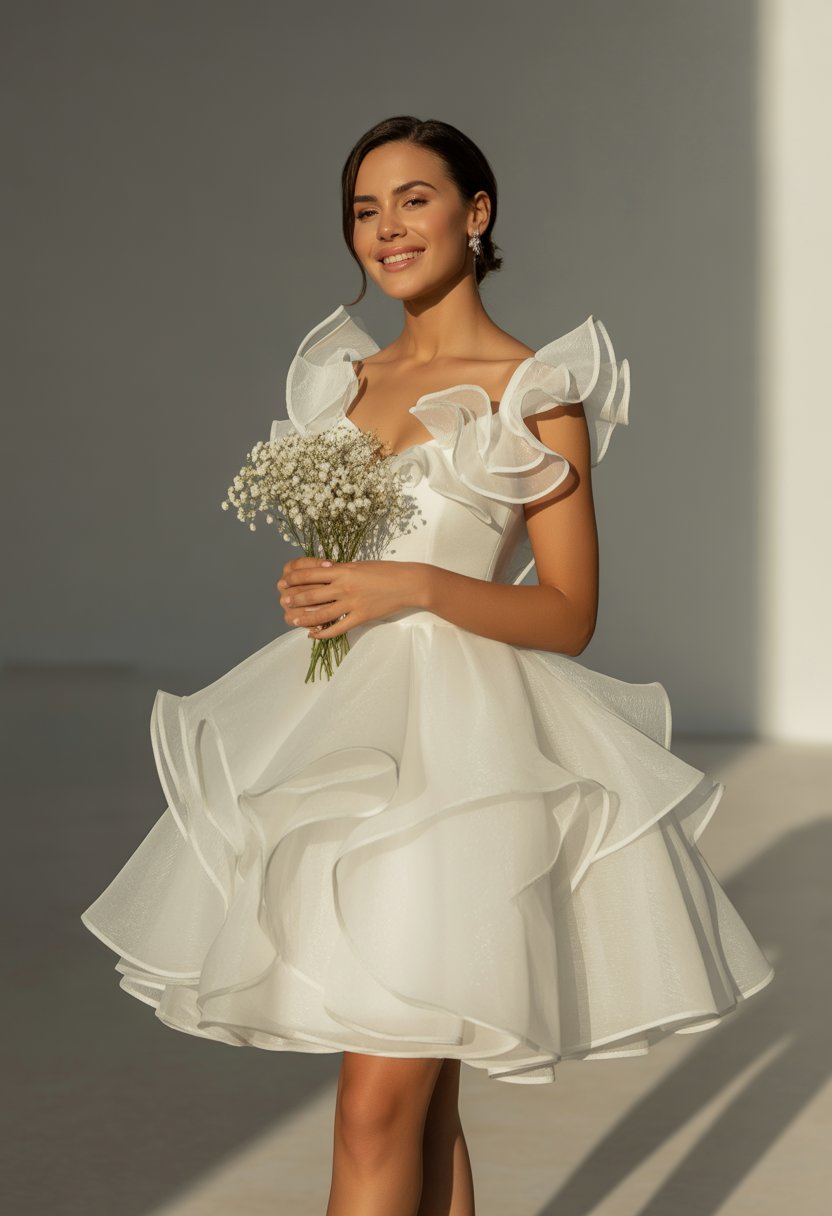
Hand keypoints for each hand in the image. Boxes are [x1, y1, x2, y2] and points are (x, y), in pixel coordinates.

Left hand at [276, 556, 429, 638]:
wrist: (407, 583)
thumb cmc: (385, 571)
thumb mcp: (359, 565)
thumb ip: (341, 570)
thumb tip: (323, 571)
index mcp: (343, 570)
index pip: (311, 574)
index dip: (294, 578)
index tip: (284, 582)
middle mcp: (344, 587)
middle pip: (312, 594)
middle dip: (295, 599)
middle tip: (284, 602)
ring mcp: (352, 604)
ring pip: (321, 614)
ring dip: (304, 618)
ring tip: (293, 620)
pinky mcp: (360, 617)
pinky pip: (338, 628)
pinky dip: (323, 633)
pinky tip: (314, 635)